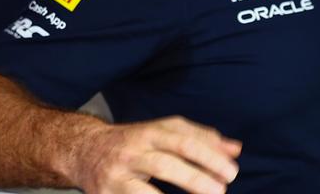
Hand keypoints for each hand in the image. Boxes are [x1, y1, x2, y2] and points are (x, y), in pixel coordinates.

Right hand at [71, 116, 241, 193]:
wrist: (84, 150)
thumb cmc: (136, 142)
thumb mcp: (166, 132)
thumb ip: (201, 138)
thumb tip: (235, 149)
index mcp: (152, 132)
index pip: (184, 140)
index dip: (209, 155)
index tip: (232, 171)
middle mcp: (134, 150)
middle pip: (166, 163)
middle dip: (196, 176)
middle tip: (221, 190)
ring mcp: (118, 174)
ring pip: (146, 188)